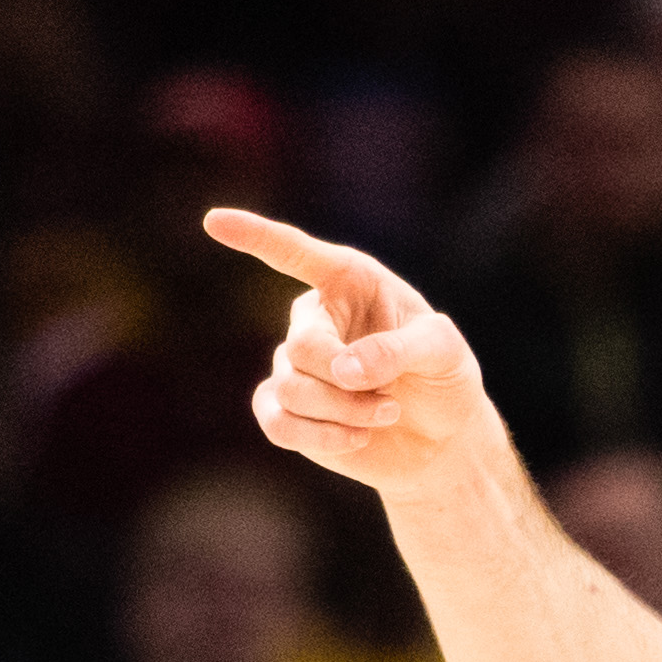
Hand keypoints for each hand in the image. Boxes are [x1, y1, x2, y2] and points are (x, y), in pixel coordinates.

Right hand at [204, 208, 491, 494]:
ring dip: (346, 412)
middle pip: (302, 347)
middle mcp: (315, 318)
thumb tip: (342, 370)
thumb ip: (398, 351)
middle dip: (347, 382)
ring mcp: (295, 364)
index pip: (295, 253)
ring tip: (389, 414)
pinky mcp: (288, 409)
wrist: (443, 440)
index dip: (255, 237)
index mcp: (349, 282)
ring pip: (293, 390)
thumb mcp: (444, 353)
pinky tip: (359, 438)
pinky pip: (278, 423)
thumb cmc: (446, 379)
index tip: (216, 222)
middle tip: (392, 400)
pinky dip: (322, 437)